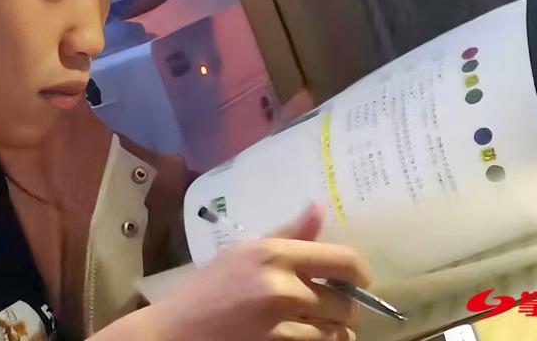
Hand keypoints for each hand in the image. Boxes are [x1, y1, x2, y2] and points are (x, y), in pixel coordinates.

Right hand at [150, 204, 369, 340]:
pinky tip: (304, 335)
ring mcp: (281, 325)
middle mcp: (283, 287)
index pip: (344, 261)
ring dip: (334, 329)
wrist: (175, 333)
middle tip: (329, 304)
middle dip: (343, 305)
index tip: (359, 280)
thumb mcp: (245, 251)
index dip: (361, 273)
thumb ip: (289, 233)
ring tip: (316, 323)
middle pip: (346, 301)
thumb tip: (320, 208)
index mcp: (275, 253)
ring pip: (338, 331)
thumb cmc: (208, 288)